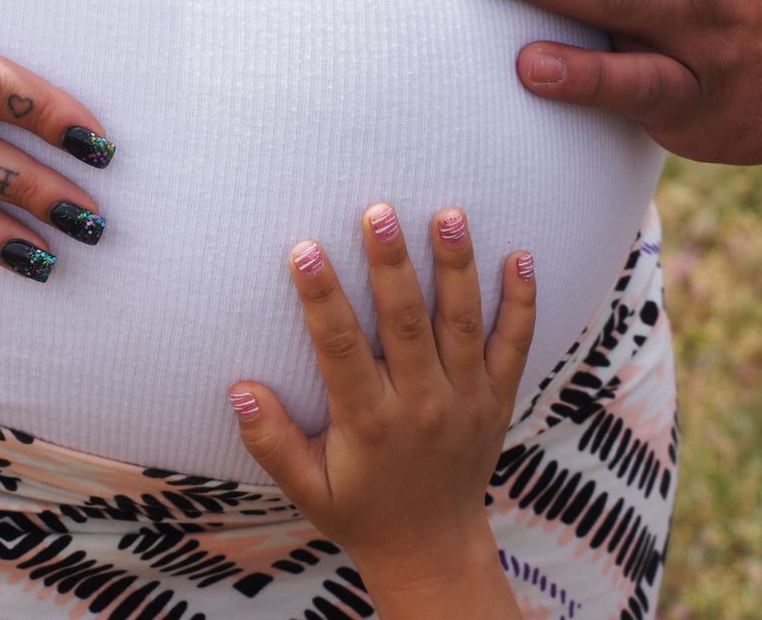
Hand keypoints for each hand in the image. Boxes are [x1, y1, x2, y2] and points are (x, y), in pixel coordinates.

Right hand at [229, 205, 531, 618]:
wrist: (432, 549)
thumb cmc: (359, 511)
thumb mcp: (306, 488)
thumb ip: (271, 441)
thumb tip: (239, 390)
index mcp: (369, 424)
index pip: (341, 349)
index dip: (322, 298)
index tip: (305, 250)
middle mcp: (422, 407)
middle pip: (406, 324)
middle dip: (392, 265)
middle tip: (379, 212)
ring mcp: (467, 400)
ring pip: (461, 324)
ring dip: (456, 267)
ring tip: (449, 213)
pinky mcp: (499, 399)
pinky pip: (514, 344)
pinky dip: (521, 301)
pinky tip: (520, 254)